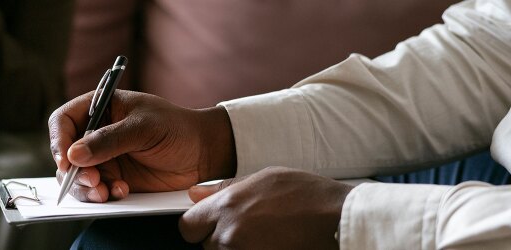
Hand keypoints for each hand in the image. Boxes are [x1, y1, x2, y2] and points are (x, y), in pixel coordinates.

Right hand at [49, 90, 235, 201]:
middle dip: (73, 171)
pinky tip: (122, 192)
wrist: (202, 153)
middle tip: (94, 181)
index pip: (63, 121)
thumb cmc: (176, 128)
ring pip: (76, 177)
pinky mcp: (113, 179)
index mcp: (99, 108)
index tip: (67, 161)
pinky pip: (95, 191)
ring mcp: (102, 158)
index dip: (59, 141)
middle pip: (64, 154)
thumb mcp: (143, 128)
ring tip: (106, 191)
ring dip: (86, 188)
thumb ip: (109, 140)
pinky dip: (102, 195)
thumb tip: (74, 155)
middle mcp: (95, 133)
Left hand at [179, 167, 353, 248]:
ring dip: (237, 248)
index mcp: (226, 207)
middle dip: (221, 238)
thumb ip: (224, 188)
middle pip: (206, 245)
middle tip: (247, 229)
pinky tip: (271, 244)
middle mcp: (229, 234)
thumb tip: (196, 194)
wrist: (338, 220)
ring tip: (264, 236)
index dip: (199, 226)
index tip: (210, 224)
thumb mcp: (263, 177)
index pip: (187, 227)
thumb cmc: (308, 196)